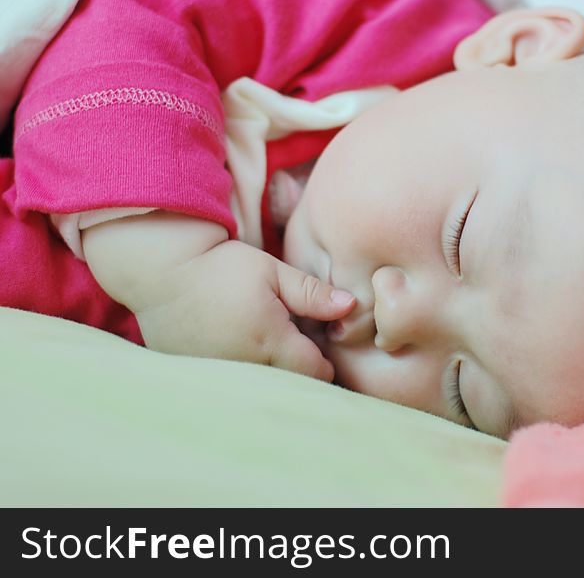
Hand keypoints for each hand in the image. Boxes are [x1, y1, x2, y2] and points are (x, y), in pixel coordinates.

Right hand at [134, 239, 353, 379]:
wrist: (160, 270)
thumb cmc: (221, 267)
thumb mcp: (272, 271)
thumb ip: (312, 293)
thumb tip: (351, 306)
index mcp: (270, 341)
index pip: (317, 372)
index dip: (323, 358)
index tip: (314, 338)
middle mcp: (246, 367)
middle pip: (291, 384)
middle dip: (300, 368)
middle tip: (290, 338)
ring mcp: (220, 377)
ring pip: (263, 388)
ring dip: (271, 371)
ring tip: (261, 339)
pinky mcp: (199, 379)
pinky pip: (234, 387)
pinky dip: (242, 373)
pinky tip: (236, 345)